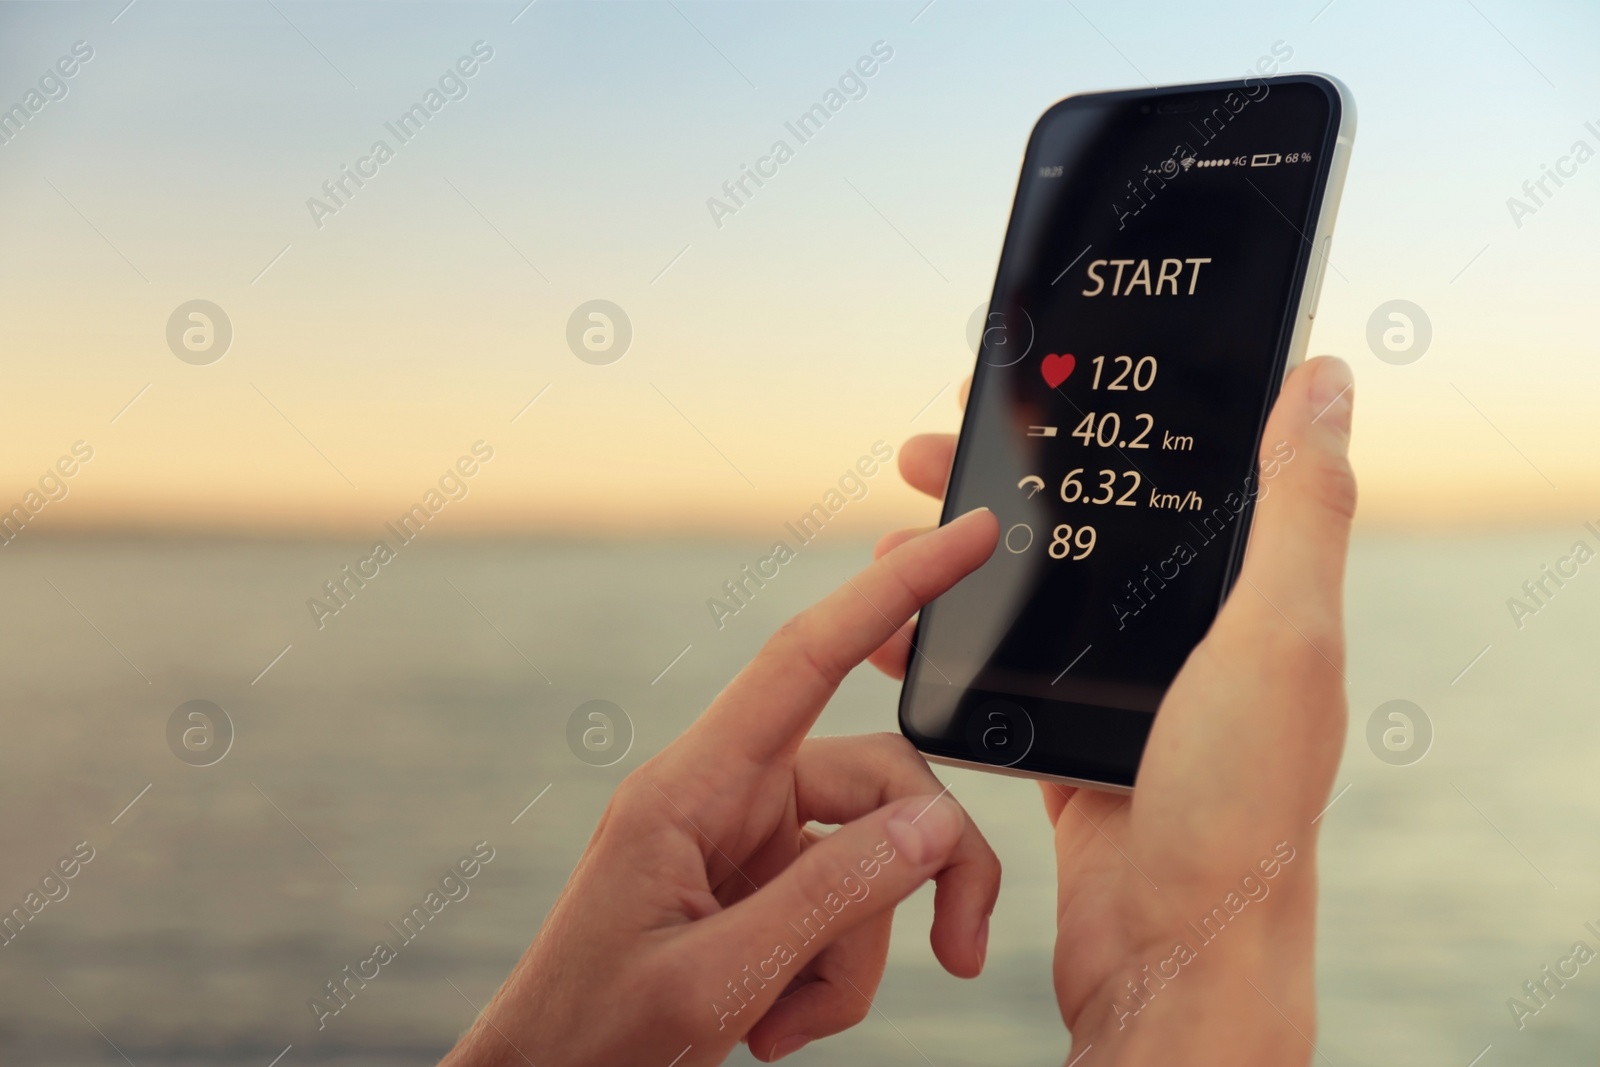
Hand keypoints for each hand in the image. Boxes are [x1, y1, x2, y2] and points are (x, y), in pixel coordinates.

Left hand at [440, 509, 1002, 1066]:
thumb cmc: (596, 1036)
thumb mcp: (718, 976)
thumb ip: (834, 896)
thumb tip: (936, 824)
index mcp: (694, 785)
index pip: (806, 657)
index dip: (893, 589)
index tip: (969, 535)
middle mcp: (727, 795)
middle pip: (878, 781)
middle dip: (926, 869)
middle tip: (963, 953)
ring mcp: (747, 843)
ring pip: (872, 857)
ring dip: (856, 957)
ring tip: (784, 1025)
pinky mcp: (761, 889)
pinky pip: (845, 906)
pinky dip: (834, 975)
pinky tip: (772, 1026)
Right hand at [872, 357, 1356, 1064]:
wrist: (1177, 956)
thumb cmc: (1240, 804)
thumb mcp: (1280, 636)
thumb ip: (1301, 508)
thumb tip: (1326, 379)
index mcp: (1249, 602)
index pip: (1170, 477)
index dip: (1097, 418)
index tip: (1021, 385)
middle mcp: (1192, 644)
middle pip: (1082, 532)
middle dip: (998, 485)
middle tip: (925, 454)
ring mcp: (1127, 699)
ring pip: (1031, 603)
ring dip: (960, 566)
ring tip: (890, 541)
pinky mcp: (1072, 754)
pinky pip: (1001, 681)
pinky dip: (949, 652)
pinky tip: (899, 637)